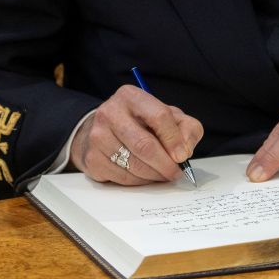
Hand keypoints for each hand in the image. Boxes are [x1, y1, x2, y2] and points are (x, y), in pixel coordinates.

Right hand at [70, 85, 203, 184]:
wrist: (104, 130)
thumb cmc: (141, 122)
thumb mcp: (168, 116)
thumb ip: (186, 128)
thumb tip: (185, 150)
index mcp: (131, 96)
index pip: (159, 116)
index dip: (174, 139)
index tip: (183, 155)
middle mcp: (110, 112)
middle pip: (144, 145)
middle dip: (165, 164)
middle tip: (175, 173)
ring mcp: (98, 136)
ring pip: (133, 165)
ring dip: (154, 175)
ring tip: (162, 174)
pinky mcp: (92, 158)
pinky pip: (122, 177)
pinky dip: (139, 182)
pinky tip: (145, 176)